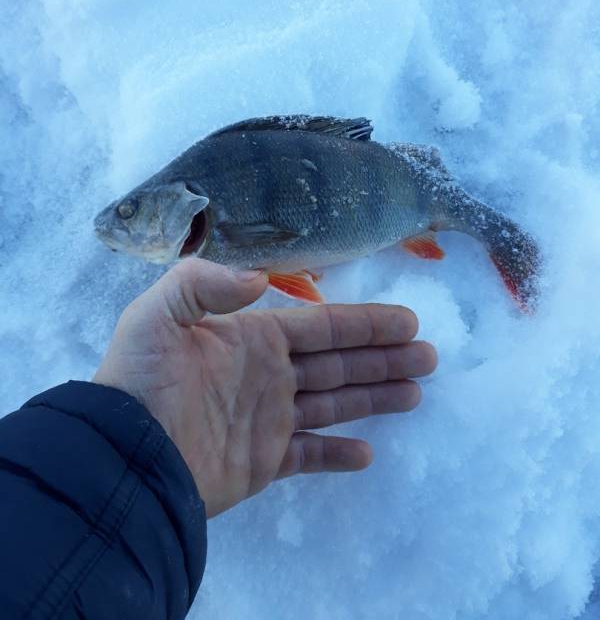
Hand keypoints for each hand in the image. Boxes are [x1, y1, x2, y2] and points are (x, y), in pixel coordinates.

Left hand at [93, 259, 436, 516]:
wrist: (123, 457)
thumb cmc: (143, 381)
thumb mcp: (158, 314)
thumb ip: (205, 282)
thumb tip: (260, 278)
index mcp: (252, 338)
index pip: (321, 326)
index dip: (365, 322)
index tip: (408, 321)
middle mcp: (267, 374)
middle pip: (339, 361)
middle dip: (384, 356)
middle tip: (430, 356)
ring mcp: (267, 419)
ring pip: (334, 403)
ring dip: (375, 397)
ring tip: (416, 392)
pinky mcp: (262, 461)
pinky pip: (308, 455)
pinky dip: (337, 455)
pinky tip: (368, 453)